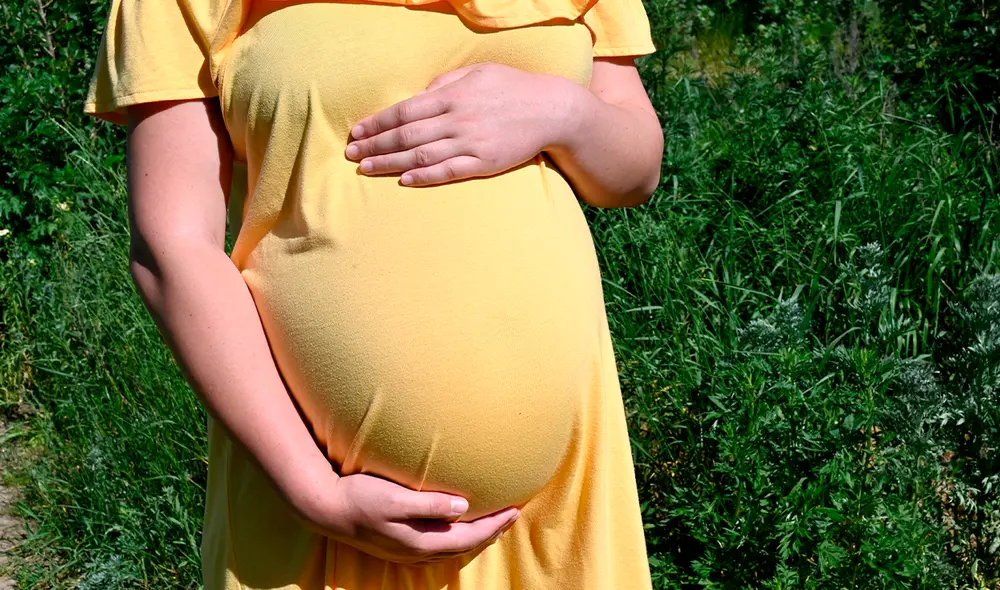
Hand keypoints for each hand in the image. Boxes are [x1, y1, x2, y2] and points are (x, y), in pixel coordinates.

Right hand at [295, 471, 519, 563]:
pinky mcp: (398, 547)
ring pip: (451, 549)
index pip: (469, 536)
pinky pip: (438, 548)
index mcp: (421, 541)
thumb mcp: (395, 497)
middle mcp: (416, 552)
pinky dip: (455, 539)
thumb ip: (428, 504)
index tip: (515, 510)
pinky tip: (455, 531)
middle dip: (491, 532)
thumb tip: (462, 506)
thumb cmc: (359, 497)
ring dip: (475, 537)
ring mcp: (406, 552)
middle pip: (464, 545)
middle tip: (512, 517)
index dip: (494, 525)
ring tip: (492, 525)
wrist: (326, 509)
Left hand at [346, 63, 581, 185]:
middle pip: (406, 135)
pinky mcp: (485, 163)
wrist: (552, 110)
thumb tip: (416, 96)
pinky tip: (404, 180)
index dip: (377, 123)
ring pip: (422, 156)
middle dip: (375, 145)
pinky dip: (424, 177)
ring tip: (366, 169)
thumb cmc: (512, 88)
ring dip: (390, 163)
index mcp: (452, 95)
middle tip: (351, 155)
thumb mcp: (477, 73)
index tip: (357, 133)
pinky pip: (449, 172)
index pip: (404, 111)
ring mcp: (471, 143)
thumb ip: (445, 84)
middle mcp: (458, 119)